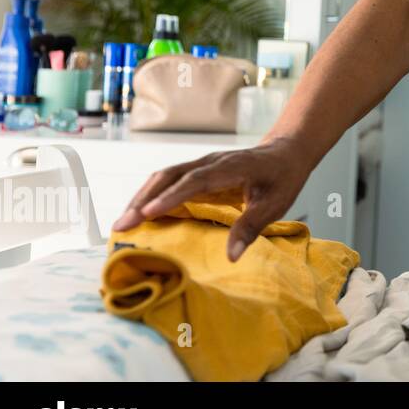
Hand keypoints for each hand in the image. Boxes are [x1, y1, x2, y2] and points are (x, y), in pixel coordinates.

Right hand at [111, 137, 313, 261]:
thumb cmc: (282, 178)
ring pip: (164, 176)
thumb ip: (252, 227)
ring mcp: (202, 164)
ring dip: (142, 197)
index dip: (171, 197)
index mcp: (231, 167)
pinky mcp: (197, 171)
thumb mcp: (276, 204)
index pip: (196, 180)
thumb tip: (230, 256)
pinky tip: (139, 216)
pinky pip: (168, 181)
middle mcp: (211, 162)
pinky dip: (150, 196)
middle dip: (144, 199)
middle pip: (170, 175)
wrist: (286, 152)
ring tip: (123, 224)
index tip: (148, 213)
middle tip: (122, 225)